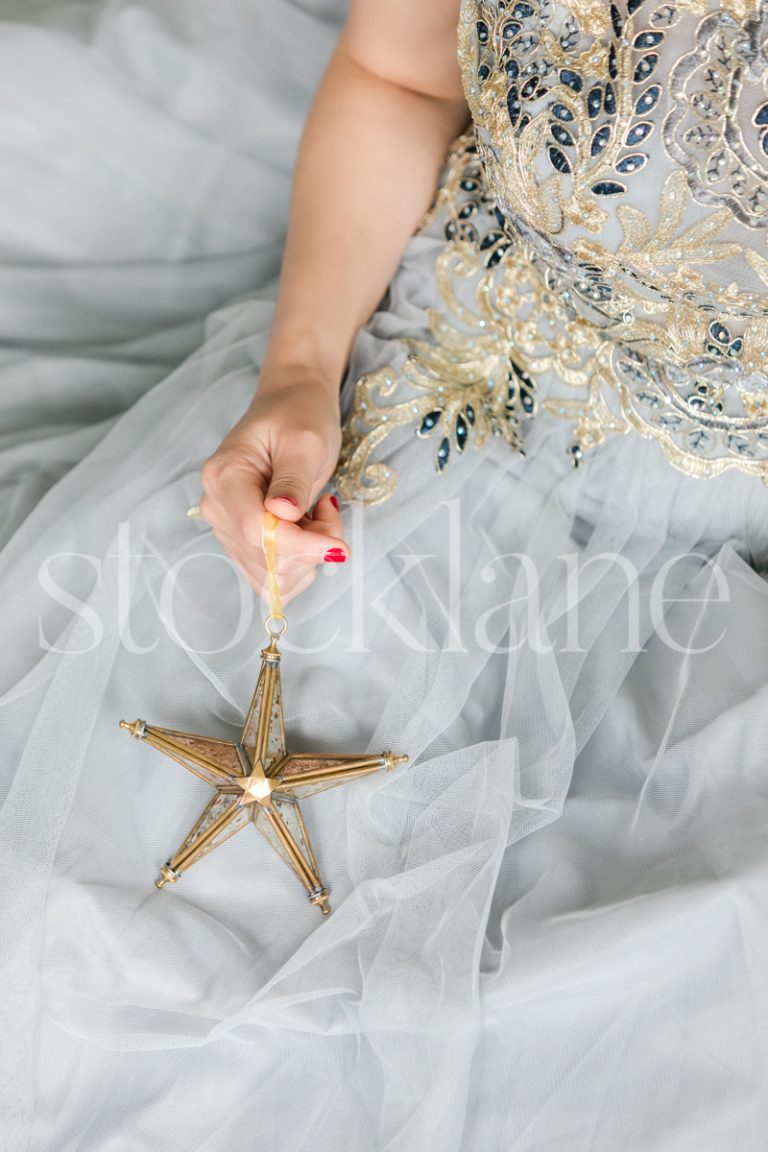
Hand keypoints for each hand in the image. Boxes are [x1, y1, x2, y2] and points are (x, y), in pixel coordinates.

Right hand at [200, 376, 346, 603]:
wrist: (292, 406)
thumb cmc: (300, 415)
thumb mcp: (305, 440)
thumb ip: (294, 480)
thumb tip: (282, 515)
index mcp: (224, 477)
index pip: (256, 531)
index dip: (300, 545)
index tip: (340, 545)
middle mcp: (217, 506)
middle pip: (265, 560)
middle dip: (309, 546)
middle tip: (330, 508)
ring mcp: (227, 526)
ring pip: (272, 575)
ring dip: (308, 555)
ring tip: (320, 512)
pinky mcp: (243, 540)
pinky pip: (274, 573)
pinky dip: (301, 560)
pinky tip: (309, 527)